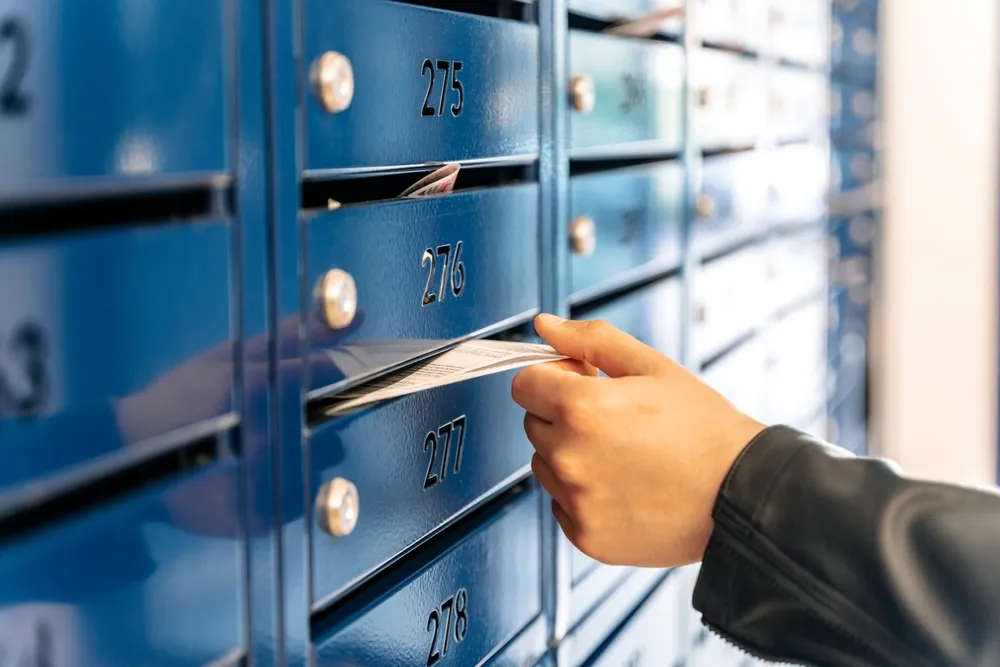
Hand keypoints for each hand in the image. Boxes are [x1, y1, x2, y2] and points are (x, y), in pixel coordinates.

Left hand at [511, 313, 765, 567]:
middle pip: (533, 423)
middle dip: (562, 415)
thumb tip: (545, 325)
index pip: (524, 384)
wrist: (742, 494)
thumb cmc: (703, 427)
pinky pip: (563, 505)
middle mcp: (569, 456)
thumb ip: (590, 340)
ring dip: (570, 456)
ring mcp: (576, 501)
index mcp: (581, 407)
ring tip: (624, 455)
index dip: (553, 377)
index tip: (582, 382)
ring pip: (546, 466)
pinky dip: (584, 495)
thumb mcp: (651, 366)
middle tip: (614, 419)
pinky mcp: (586, 536)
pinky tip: (626, 487)